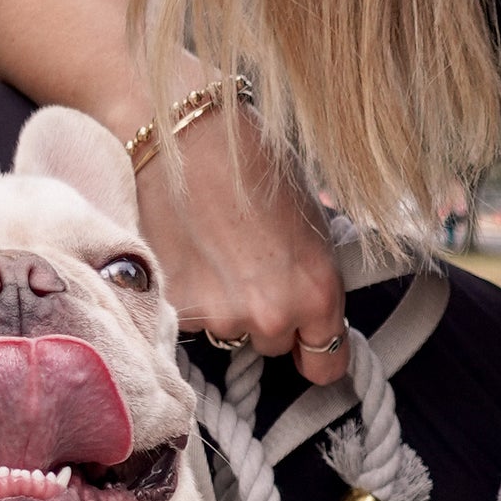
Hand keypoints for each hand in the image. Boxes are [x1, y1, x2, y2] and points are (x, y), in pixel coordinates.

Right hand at [135, 108, 349, 383]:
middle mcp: (270, 316)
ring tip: (215, 251)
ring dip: (225, 305)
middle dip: (266, 316)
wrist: (186, 136)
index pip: (326, 365)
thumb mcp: (311, 216)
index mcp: (317, 293)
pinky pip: (191, 318)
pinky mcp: (174, 307)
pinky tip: (189, 252)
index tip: (309, 343)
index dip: (317, 351)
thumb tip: (315, 299)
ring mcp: (218, 316)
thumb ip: (315, 271)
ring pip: (229, 331)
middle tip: (251, 266)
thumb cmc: (252, 161)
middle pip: (273, 345)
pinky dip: (190, 294)